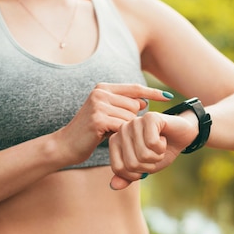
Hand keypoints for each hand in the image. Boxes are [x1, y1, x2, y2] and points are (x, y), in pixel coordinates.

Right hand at [58, 83, 173, 164]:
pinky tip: (106, 136)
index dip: (152, 92)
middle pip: (135, 105)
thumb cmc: (89, 132)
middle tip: (114, 128)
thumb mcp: (107, 115)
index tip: (168, 96)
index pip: (135, 88)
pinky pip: (123, 127)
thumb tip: (144, 101)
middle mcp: (101, 92)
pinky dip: (120, 134)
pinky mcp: (99, 119)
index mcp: (103, 88)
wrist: (65, 145)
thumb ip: (124, 106)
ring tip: (108, 132)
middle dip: (131, 120)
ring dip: (124, 129)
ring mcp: (99, 105)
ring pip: (130, 117)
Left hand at [108, 111, 198, 189]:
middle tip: (154, 154)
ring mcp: (134, 122)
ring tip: (159, 146)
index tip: (145, 165)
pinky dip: (162, 147)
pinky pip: (152, 143)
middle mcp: (121, 130)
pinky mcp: (149, 117)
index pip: (119, 169)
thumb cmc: (159, 152)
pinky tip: (163, 139)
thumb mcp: (143, 168)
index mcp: (115, 142)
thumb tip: (114, 186)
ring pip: (143, 155)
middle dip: (149, 165)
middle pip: (132, 164)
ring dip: (157, 156)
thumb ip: (128, 177)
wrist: (180, 137)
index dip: (136, 174)